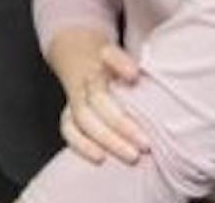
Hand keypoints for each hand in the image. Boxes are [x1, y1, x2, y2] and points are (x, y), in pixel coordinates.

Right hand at [47, 28, 148, 164]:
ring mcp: (75, 95)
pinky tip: (101, 158)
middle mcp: (86, 76)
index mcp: (103, 57)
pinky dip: (82, 145)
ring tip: (131, 155)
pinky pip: (69, 129)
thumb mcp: (126, 57)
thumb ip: (130, 64)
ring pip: (84, 117)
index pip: (110, 57)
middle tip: (146, 143)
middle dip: (121, 123)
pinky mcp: (68, 113)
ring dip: (107, 139)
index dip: (120, 65)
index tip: (134, 75)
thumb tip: (134, 75)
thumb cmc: (112, 63)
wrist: (78, 57)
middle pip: (98, 99)